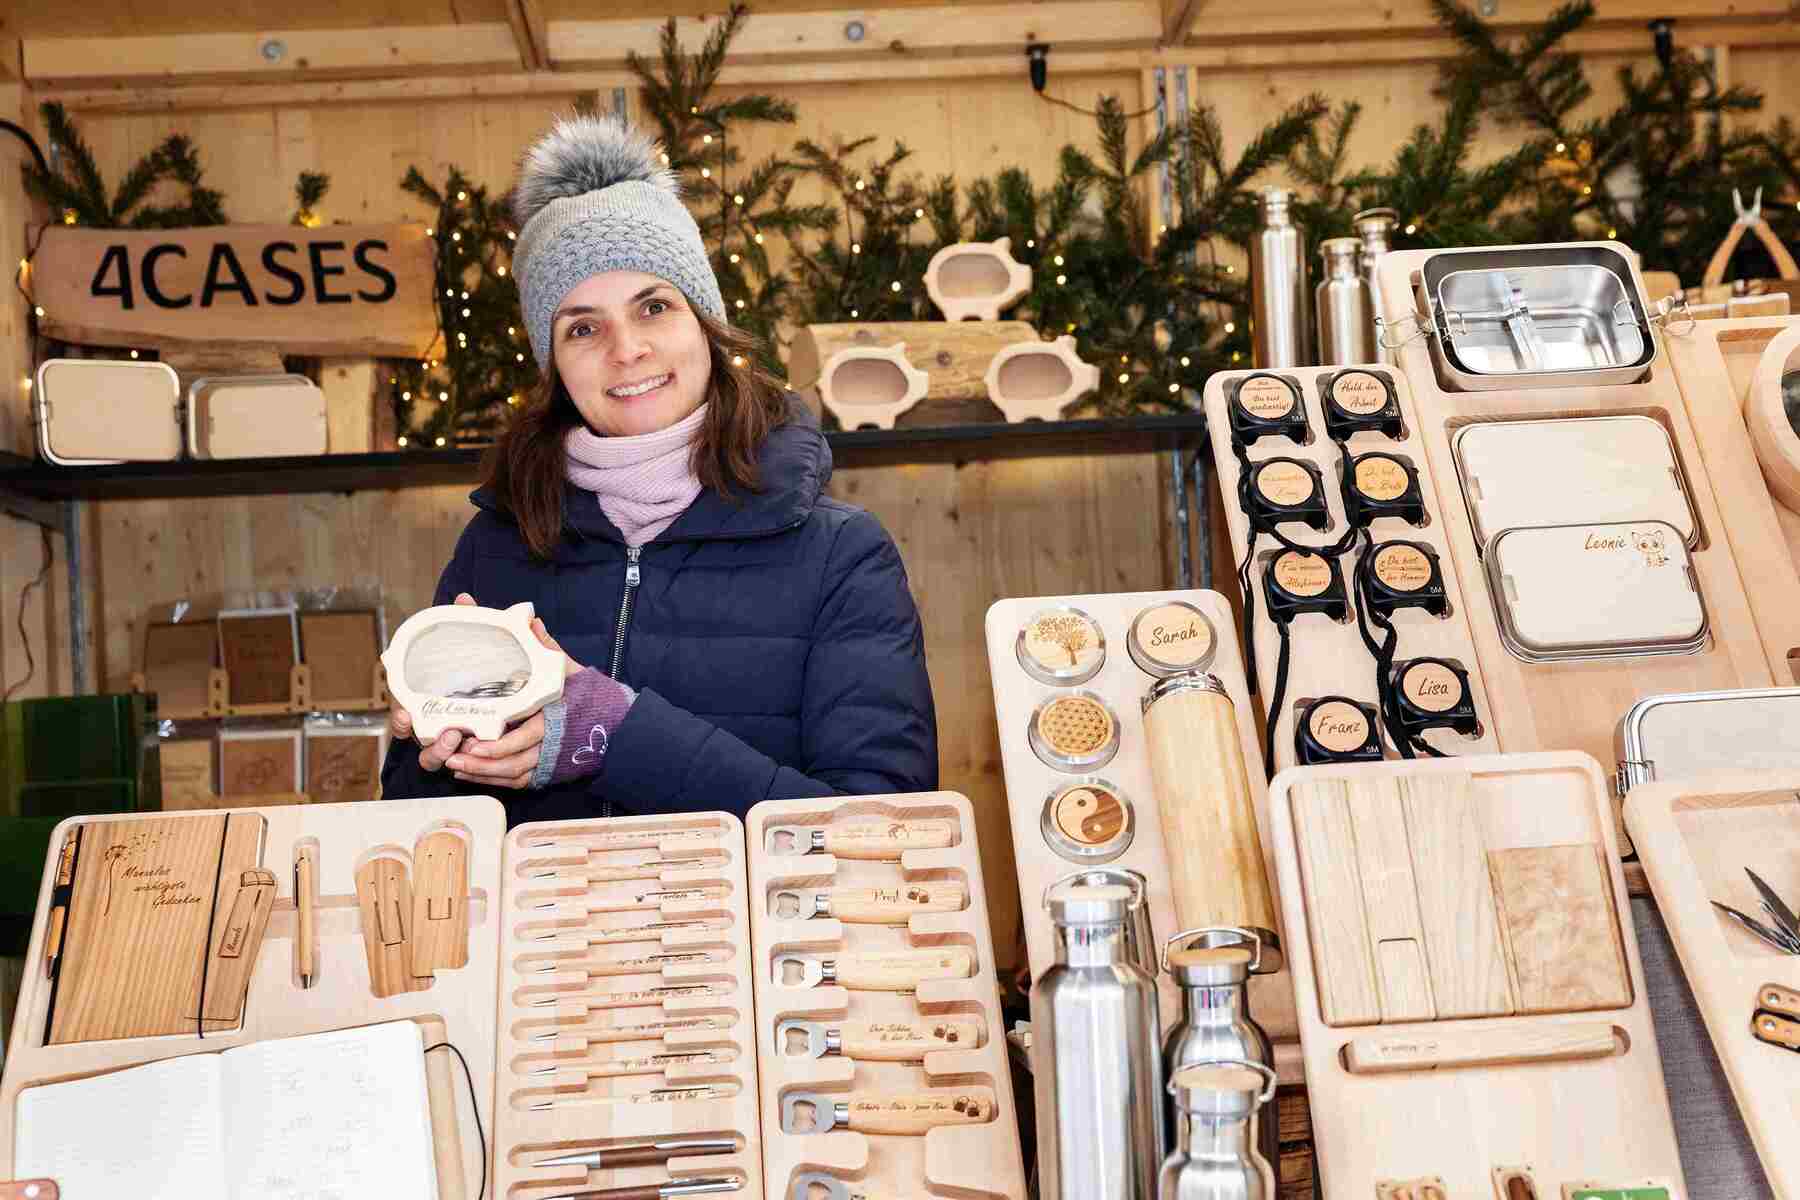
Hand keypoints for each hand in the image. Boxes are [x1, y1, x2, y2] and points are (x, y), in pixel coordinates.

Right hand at [389, 592, 480, 772]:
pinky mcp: (471, 751)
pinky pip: (460, 764)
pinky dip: (465, 762)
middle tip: (445, 730)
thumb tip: (464, 599)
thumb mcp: (483, 646)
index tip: (405, 715)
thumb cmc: (491, 668)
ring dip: (440, 753)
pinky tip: (474, 754)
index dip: (400, 719)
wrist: (523, 694)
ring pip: (432, 758)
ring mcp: (450, 740)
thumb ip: (472, 623)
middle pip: (414, 740)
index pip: (403, 712)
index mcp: (429, 699)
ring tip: (457, 738)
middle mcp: (434, 722)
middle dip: (421, 741)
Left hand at [444, 608, 583, 789]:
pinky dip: (492, 780)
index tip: (474, 741)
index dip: (499, 744)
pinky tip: (469, 774)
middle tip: (453, 757)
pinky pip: (517, 782)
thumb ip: (546, 647)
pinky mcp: (547, 772)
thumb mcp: (570, 669)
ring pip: (513, 774)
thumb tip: (529, 619)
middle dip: (483, 763)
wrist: (617, 727)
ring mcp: (549, 761)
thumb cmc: (591, 697)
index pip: (525, 736)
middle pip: (514, 762)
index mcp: (555, 717)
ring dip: (483, 774)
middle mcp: (552, 743)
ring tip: (455, 766)